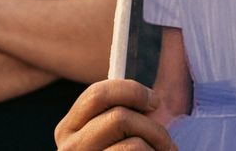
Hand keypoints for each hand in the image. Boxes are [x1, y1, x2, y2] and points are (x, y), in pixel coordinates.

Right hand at [55, 79, 175, 150]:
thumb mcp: (111, 134)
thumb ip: (120, 113)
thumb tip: (151, 97)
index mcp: (68, 129)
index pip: (97, 94)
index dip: (132, 91)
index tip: (154, 101)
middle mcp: (68, 150)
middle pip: (120, 117)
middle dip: (153, 127)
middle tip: (166, 142)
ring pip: (134, 144)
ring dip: (159, 148)